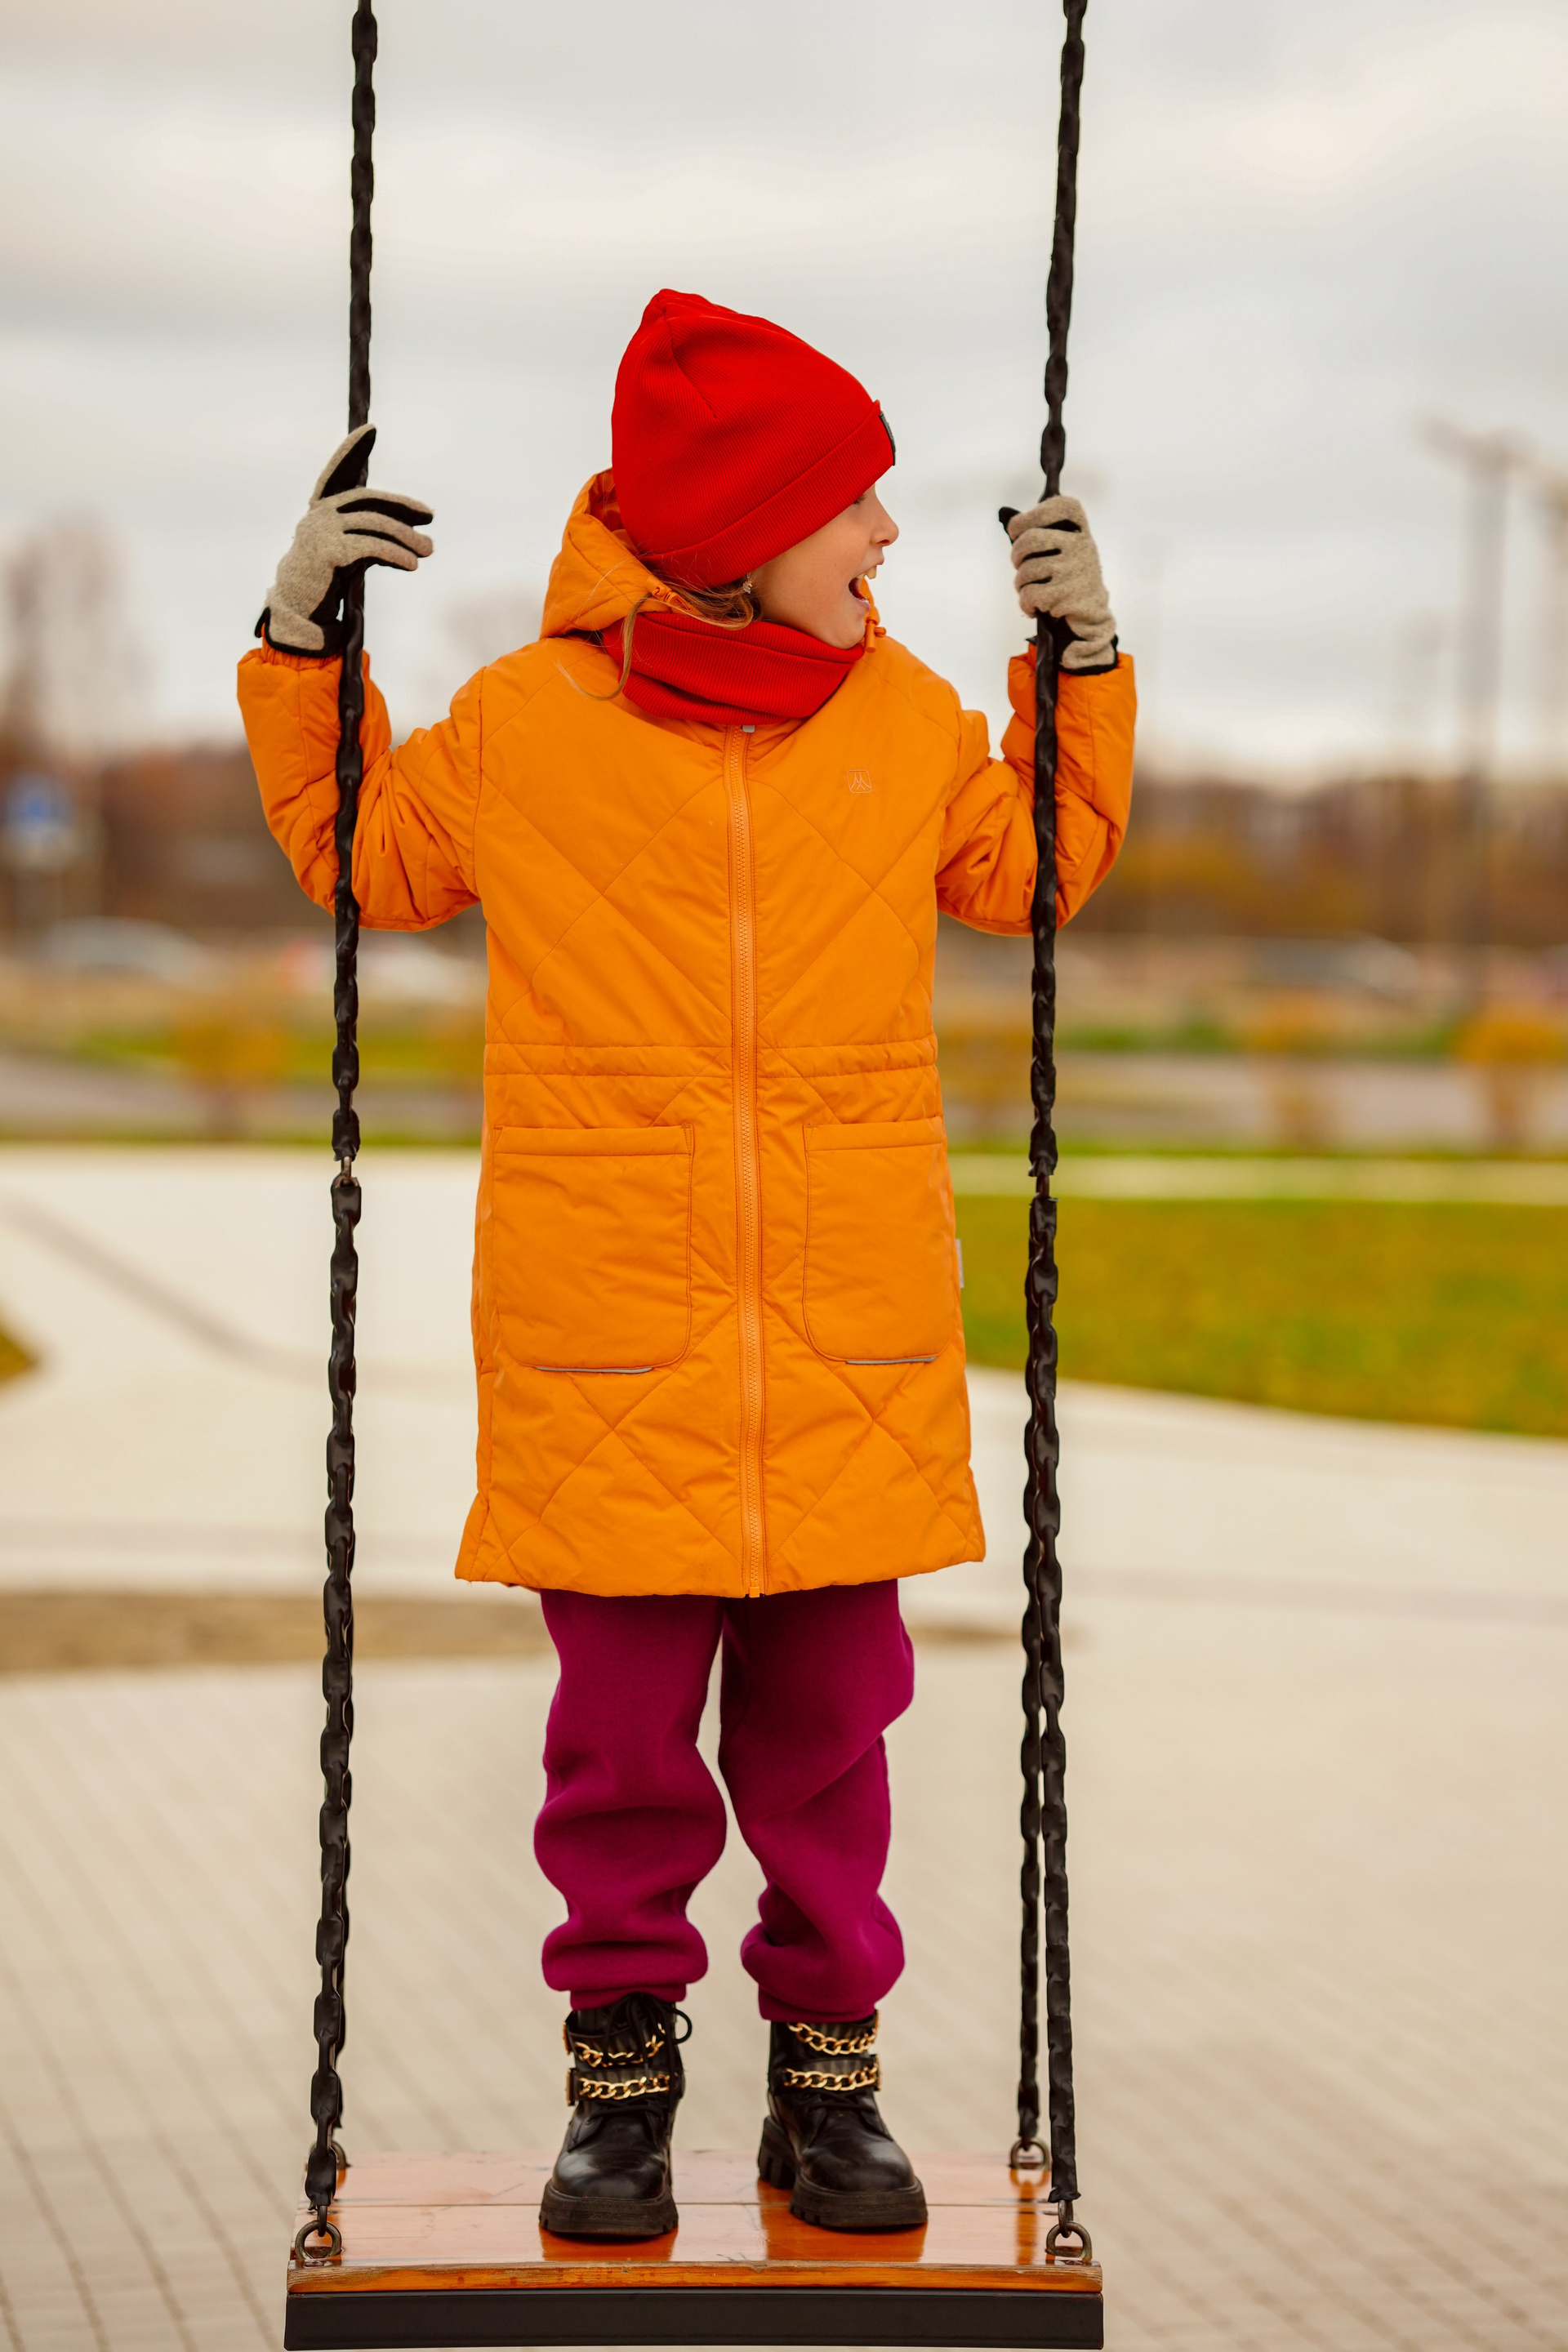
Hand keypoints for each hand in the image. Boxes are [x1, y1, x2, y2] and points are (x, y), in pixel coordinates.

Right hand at [260, 425, 433, 654]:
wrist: (301, 607)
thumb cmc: (329, 578)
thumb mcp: (354, 551)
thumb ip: (378, 538)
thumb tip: (424, 542)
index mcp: (322, 507)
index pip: (339, 471)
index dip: (352, 450)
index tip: (370, 429)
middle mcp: (319, 513)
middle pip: (369, 500)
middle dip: (402, 507)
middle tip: (430, 517)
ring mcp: (321, 530)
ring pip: (374, 524)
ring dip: (406, 537)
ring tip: (428, 550)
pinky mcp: (328, 552)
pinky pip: (370, 546)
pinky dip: (395, 554)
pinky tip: (412, 564)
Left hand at [1005, 495, 1115, 671]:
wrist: (1089, 611)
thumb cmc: (1066, 572)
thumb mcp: (1063, 544)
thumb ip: (1040, 526)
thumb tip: (1003, 512)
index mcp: (1081, 527)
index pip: (1054, 505)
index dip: (1025, 518)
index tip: (1016, 531)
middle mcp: (1081, 544)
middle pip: (1029, 540)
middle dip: (1016, 555)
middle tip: (1018, 563)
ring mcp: (1074, 570)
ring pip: (1026, 570)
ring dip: (1020, 583)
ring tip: (1029, 587)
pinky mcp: (1067, 596)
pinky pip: (1029, 595)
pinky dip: (1025, 603)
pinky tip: (1034, 606)